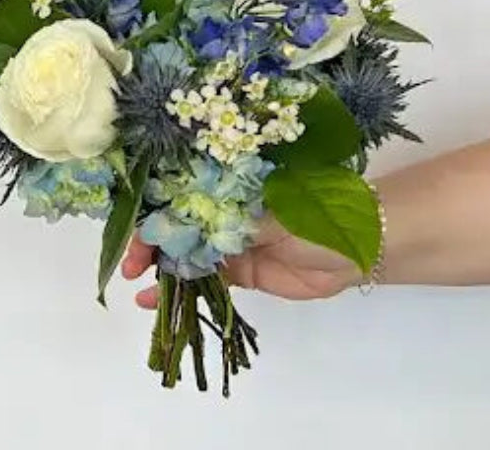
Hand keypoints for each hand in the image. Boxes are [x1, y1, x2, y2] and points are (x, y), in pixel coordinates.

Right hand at [121, 215, 361, 306]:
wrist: (357, 249)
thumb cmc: (314, 214)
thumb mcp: (268, 213)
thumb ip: (228, 223)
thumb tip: (186, 229)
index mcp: (229, 187)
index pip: (182, 195)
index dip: (156, 211)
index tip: (137, 230)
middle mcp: (224, 212)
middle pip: (178, 226)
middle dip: (152, 243)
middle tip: (132, 265)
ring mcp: (231, 244)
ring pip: (186, 255)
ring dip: (160, 269)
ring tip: (137, 285)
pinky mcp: (240, 273)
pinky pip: (204, 281)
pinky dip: (181, 290)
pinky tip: (155, 302)